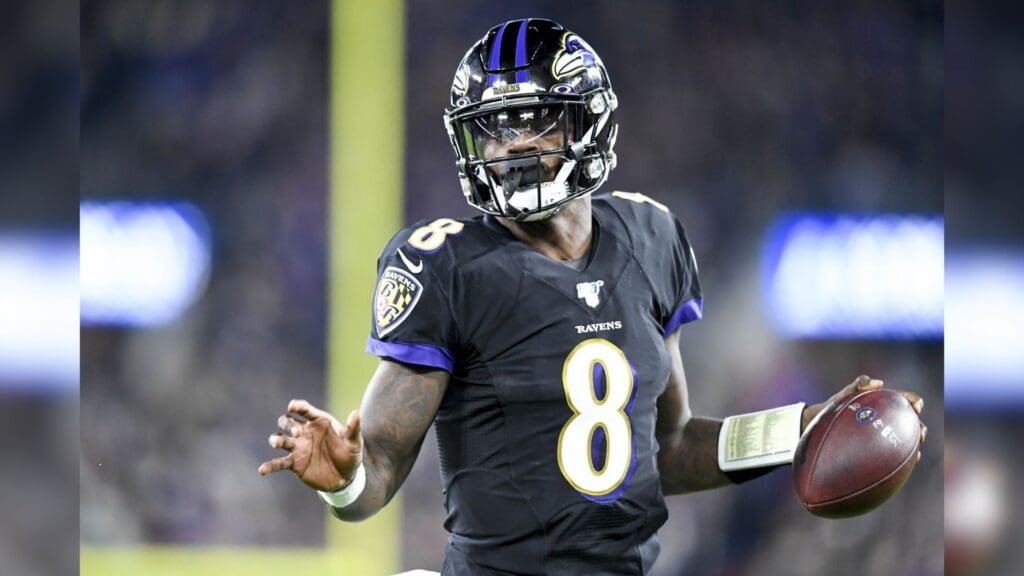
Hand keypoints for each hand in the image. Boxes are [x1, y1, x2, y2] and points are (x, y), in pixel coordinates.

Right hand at [258, 399, 362, 491]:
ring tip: (277, 443)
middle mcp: (305, 432)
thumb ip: (353, 428)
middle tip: (296, 433)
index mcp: (319, 422)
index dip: (297, 406)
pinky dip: (269, 466)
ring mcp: (298, 447)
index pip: (305, 410)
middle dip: (288, 425)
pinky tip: (262, 470)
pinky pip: (278, 463)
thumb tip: (357, 412)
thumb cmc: (350, 455)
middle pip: (287, 421)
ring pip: (280, 439)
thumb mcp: (354, 443)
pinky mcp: (294, 463)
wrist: (345, 478)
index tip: (292, 406)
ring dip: (276, 440)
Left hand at [802, 375, 927, 461]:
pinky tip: (904, 466)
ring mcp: (885, 433)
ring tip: (915, 454)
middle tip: (920, 434)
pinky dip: (902, 459)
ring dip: (914, 446)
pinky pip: (893, 454)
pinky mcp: (879, 447)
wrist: (823, 422)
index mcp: (886, 403)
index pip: (906, 400)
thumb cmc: (837, 405)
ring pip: (907, 440)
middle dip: (920, 428)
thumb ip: (860, 383)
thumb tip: (879, 383)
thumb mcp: (847, 393)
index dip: (915, 402)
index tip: (916, 407)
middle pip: (912, 423)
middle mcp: (889, 418)